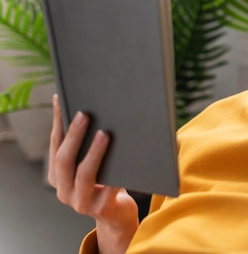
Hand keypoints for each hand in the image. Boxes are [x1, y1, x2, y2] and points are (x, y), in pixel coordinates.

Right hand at [48, 95, 138, 252]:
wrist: (117, 214)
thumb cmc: (106, 179)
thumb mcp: (92, 162)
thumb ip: (88, 143)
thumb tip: (95, 106)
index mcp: (57, 175)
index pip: (55, 144)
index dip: (57, 121)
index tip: (61, 98)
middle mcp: (63, 190)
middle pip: (64, 160)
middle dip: (74, 135)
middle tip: (84, 114)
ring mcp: (80, 201)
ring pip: (84, 175)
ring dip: (94, 153)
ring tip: (105, 133)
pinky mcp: (101, 208)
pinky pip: (109, 188)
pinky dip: (116, 172)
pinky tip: (127, 156)